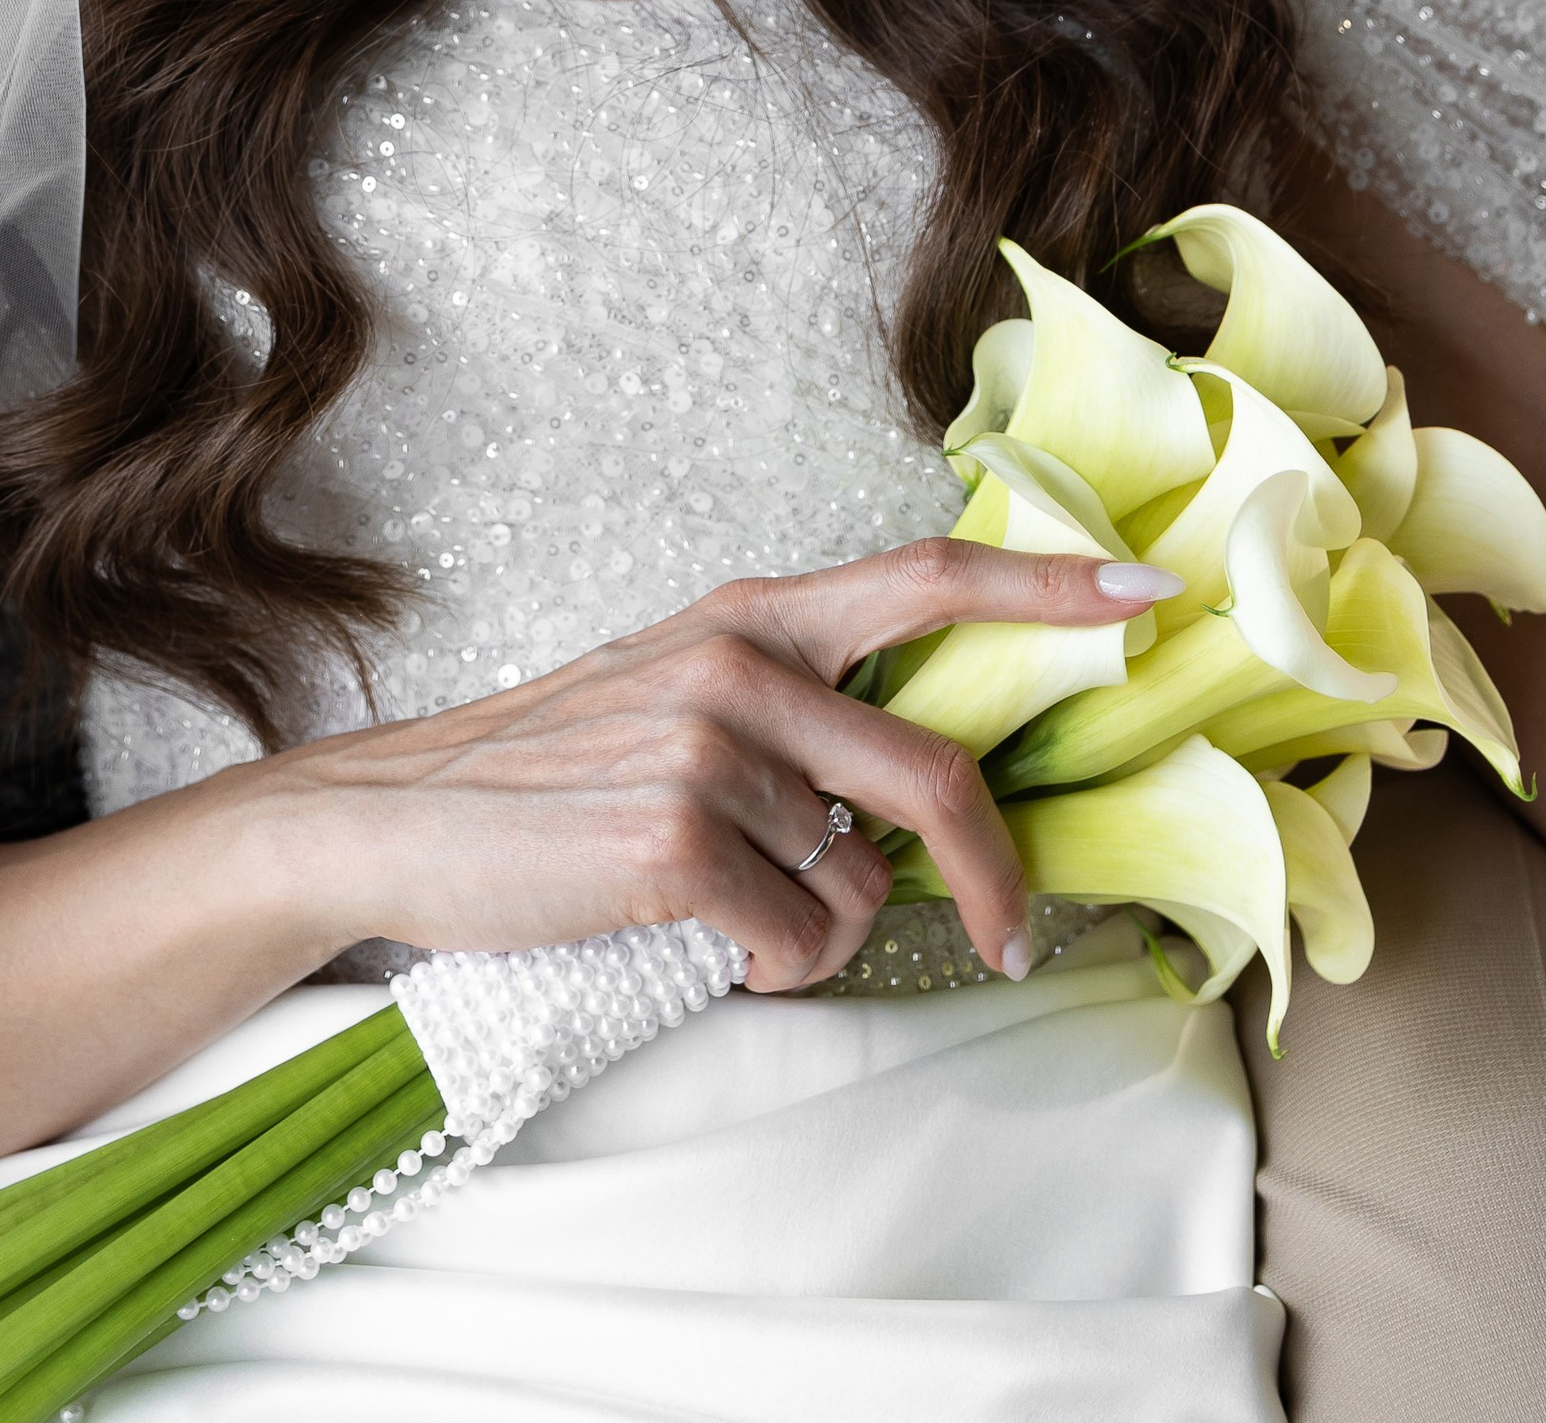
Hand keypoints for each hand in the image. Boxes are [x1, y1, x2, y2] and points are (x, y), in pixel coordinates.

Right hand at [266, 538, 1176, 994]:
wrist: (397, 822)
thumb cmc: (551, 774)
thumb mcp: (678, 693)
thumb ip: (796, 709)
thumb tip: (913, 792)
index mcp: (755, 615)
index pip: (930, 575)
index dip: (1048, 582)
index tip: (1148, 593)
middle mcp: (743, 662)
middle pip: (935, 775)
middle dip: (997, 878)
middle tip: (1011, 939)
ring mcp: (709, 747)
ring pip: (858, 883)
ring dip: (816, 931)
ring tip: (731, 921)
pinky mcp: (675, 841)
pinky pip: (798, 940)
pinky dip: (769, 969)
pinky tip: (701, 947)